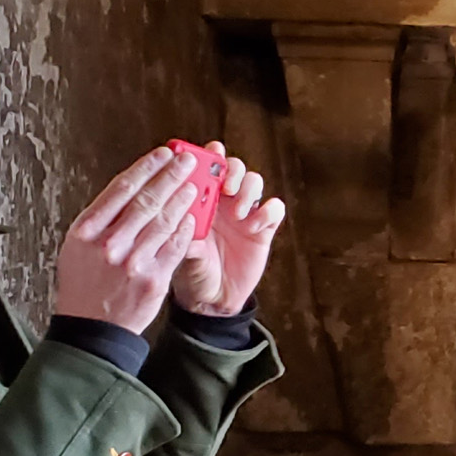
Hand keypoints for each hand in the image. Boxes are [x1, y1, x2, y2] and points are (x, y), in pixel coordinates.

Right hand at [53, 147, 200, 333]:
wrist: (93, 330)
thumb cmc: (84, 285)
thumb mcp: (77, 247)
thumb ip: (100, 219)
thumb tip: (131, 187)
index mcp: (86, 231)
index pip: (121, 188)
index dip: (146, 167)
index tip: (162, 154)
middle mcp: (109, 244)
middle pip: (146, 199)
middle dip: (170, 176)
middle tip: (187, 161)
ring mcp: (133, 262)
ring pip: (164, 220)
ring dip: (182, 199)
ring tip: (194, 186)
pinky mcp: (153, 279)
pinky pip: (175, 246)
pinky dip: (185, 228)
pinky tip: (192, 217)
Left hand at [171, 141, 285, 315]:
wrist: (214, 300)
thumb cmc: (192, 274)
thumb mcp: (184, 255)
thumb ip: (184, 236)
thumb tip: (180, 220)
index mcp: (199, 201)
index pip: (206, 167)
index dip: (209, 156)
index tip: (210, 155)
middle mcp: (223, 202)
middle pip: (234, 167)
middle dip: (232, 170)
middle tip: (227, 187)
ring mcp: (245, 214)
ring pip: (254, 182)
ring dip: (249, 190)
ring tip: (239, 212)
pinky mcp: (264, 229)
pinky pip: (275, 208)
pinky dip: (268, 212)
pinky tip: (254, 227)